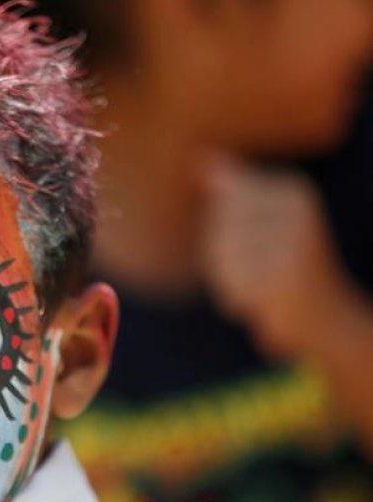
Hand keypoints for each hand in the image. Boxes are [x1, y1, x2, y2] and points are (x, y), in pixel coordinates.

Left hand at [202, 154, 354, 359]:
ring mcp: (294, 243)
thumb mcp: (261, 221)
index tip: (259, 246)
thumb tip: (198, 156)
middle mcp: (297, 210)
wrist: (328, 320)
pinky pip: (230, 285)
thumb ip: (233, 189)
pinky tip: (261, 305)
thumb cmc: (284, 268)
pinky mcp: (286, 278)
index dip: (226, 232)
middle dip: (225, 258)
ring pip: (222, 258)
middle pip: (220, 229)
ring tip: (260, 288)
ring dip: (229, 281)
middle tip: (259, 273)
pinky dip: (236, 299)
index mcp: (293, 190)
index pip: (224, 203)